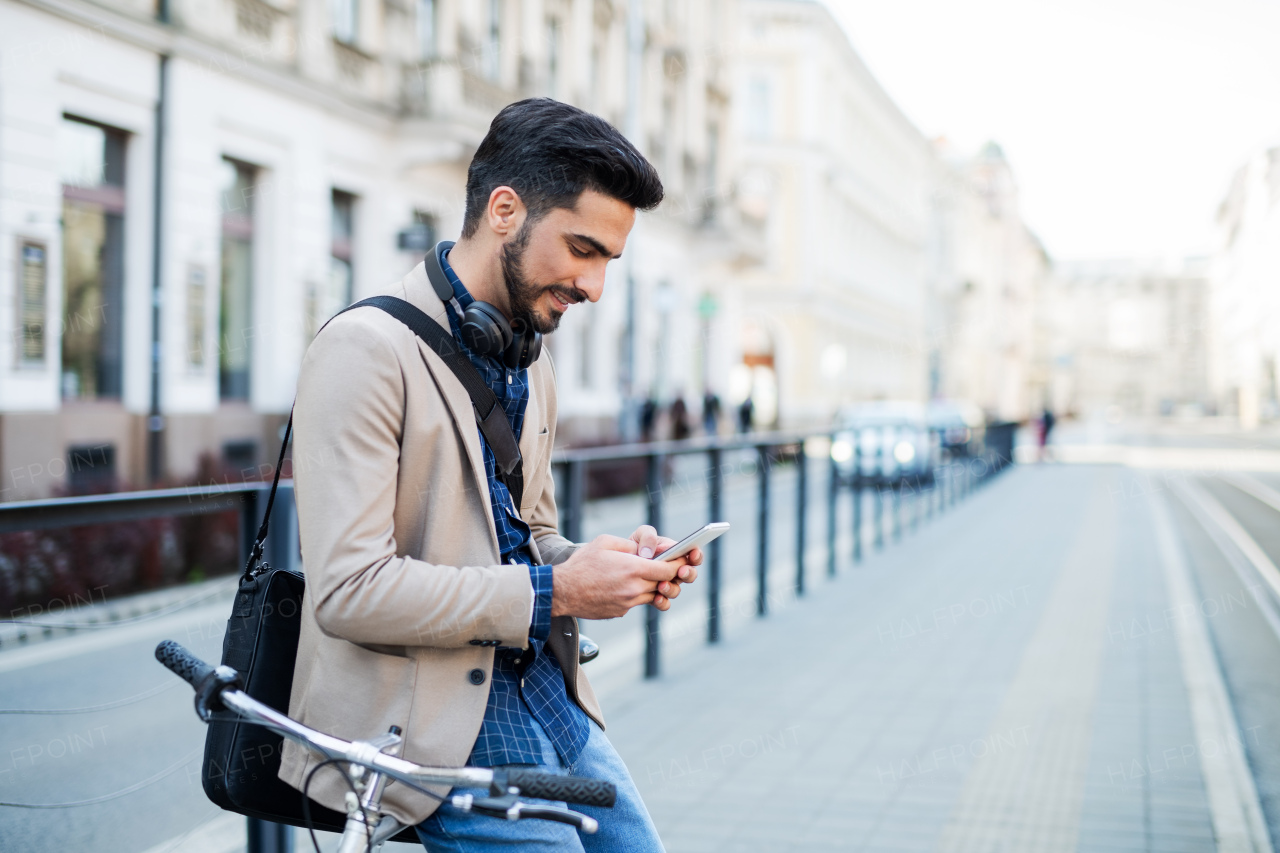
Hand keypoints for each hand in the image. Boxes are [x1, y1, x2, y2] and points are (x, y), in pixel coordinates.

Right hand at [551, 534, 681, 619]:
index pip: (668, 570)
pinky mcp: (620, 612)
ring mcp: (627, 603)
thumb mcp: (605, 542)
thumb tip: (647, 550)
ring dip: (654, 585)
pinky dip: (637, 594)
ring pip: (652, 594)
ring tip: (645, 575)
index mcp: (632, 569)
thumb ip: (630, 544)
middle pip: (663, 583)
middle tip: (668, 566)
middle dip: (668, 575)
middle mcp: (634, 589)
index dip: (678, 564)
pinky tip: (624, 585)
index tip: (681, 560)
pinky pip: (637, 602)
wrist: (562, 591)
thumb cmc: (582, 564)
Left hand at [630, 525, 700, 610]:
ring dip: (671, 588)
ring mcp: (666, 584)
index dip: (697, 555)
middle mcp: (674, 570)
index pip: (693, 555)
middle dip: (688, 573)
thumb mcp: (641, 534)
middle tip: (681, 571)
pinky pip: (664, 603)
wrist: (620, 563)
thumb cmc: (635, 545)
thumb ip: (648, 536)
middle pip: (690, 575)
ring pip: (676, 590)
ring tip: (661, 585)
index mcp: (676, 553)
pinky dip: (662, 602)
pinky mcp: (655, 596)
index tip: (693, 554)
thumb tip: (649, 552)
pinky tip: (656, 598)